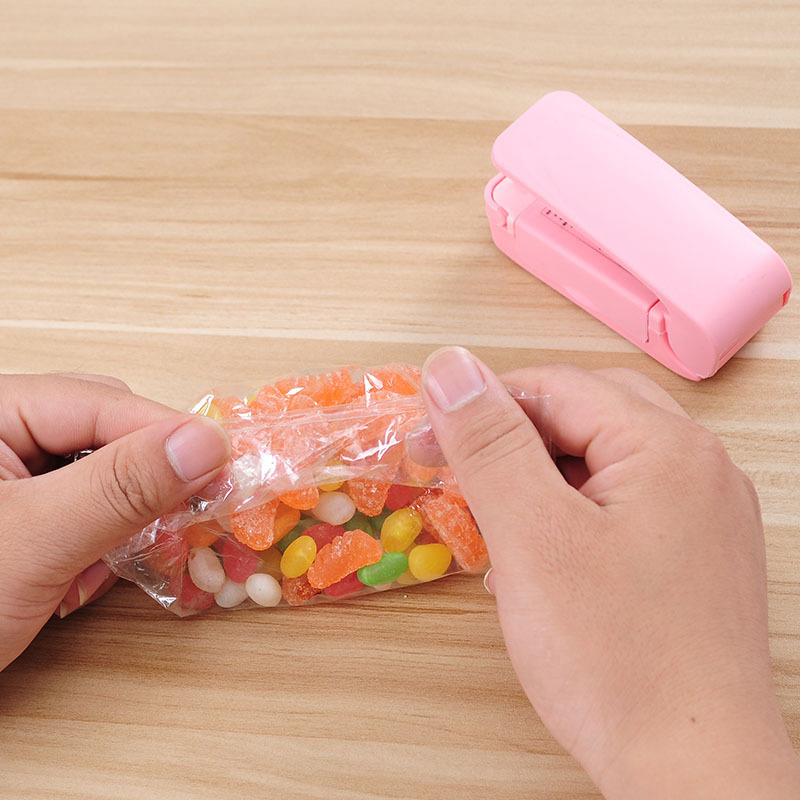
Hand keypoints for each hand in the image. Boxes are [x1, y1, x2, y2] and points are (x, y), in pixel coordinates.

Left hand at [0, 373, 229, 670]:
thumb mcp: (32, 544)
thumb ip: (120, 487)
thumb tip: (206, 441)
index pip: (100, 402)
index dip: (168, 435)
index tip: (223, 469)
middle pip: (104, 432)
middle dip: (142, 485)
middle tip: (174, 523)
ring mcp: (7, 475)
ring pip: (101, 473)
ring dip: (121, 520)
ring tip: (99, 569)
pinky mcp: (17, 512)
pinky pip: (83, 506)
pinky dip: (98, 542)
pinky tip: (79, 579)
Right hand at [416, 347, 799, 798]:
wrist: (694, 774)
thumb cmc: (617, 661)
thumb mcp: (534, 537)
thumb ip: (491, 442)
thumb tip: (450, 366)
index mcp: (668, 447)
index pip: (556, 386)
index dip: (482, 405)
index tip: (427, 441)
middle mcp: (700, 468)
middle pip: (586, 415)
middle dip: (515, 437)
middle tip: (464, 476)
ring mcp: (705, 514)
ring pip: (603, 461)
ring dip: (541, 478)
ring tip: (500, 524)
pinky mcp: (694, 556)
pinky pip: (624, 504)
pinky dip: (572, 514)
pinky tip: (544, 558)